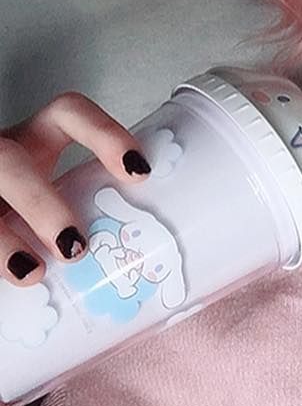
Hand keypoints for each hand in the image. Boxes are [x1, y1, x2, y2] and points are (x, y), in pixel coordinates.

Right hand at [0, 92, 150, 291]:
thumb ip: (103, 224)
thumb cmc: (36, 217)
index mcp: (36, 142)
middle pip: (11, 162)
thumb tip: (179, 291)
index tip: (139, 172)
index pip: (67, 114)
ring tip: (33, 273)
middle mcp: (4, 157)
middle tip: (75, 247)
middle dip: (41, 203)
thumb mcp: (64, 203)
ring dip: (3, 239)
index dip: (103, 133)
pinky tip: (5, 286)